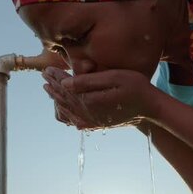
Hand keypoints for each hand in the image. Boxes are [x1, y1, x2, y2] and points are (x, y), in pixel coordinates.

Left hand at [43, 67, 158, 129]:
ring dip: (57, 99)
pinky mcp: (97, 124)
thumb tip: (66, 82)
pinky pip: (76, 121)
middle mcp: (87, 113)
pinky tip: (63, 111)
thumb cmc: (135, 87)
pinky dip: (66, 114)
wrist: (149, 108)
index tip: (46, 69)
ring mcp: (92, 121)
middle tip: (43, 76)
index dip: (56, 77)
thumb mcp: (114, 78)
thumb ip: (89, 80)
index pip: (66, 86)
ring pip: (67, 110)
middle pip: (64, 98)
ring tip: (48, 89)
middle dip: (53, 86)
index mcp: (88, 99)